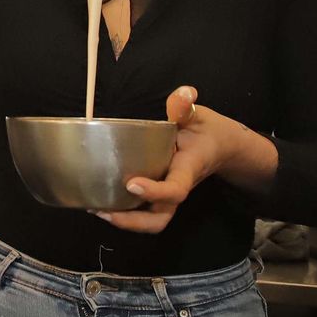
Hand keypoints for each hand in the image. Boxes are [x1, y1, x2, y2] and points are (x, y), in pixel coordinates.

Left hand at [96, 86, 227, 234]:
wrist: (221, 146)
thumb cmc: (206, 130)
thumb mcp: (199, 116)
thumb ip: (186, 108)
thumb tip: (184, 94)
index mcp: (187, 170)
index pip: (175, 190)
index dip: (154, 192)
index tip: (131, 184)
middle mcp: (177, 187)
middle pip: (159, 219)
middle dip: (133, 222)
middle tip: (103, 210)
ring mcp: (167, 195)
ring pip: (150, 221)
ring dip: (124, 221)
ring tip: (95, 208)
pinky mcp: (159, 194)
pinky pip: (143, 211)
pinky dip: (123, 211)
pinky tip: (99, 200)